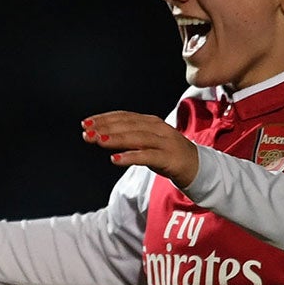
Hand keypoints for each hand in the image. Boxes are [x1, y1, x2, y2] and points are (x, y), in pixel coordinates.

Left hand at [82, 111, 199, 187]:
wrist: (197, 167)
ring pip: (137, 138)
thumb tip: (100, 134)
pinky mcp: (170, 158)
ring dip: (116, 139)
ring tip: (98, 141)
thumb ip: (129, 137)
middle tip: (87, 132)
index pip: (125, 117)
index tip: (86, 123)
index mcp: (151, 122)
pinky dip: (130, 156)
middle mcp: (158, 129)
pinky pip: (148, 156)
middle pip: (129, 126)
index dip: (105, 119)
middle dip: (106, 128)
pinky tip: (115, 159)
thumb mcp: (147, 142)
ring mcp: (165, 143)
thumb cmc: (167, 155)